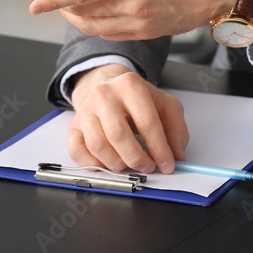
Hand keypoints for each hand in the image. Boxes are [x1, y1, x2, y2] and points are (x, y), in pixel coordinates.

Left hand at [29, 0, 242, 40]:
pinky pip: (111, 33)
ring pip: (93, 26)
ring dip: (73, 16)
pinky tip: (88, 13)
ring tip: (60, 2)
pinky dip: (93, 24)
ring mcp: (139, 23)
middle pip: (82, 14)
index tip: (35, 2)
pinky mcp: (147, 31)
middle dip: (57, 5)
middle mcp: (133, 7)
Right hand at [68, 64, 187, 173]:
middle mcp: (104, 95)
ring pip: (97, 145)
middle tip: (148, 167)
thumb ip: (176, 129)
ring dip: (116, 163)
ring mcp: (86, 110)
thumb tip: (177, 155)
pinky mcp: (74, 126)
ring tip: (129, 165)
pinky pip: (76, 150)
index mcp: (130, 85)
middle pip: (118, 134)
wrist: (106, 86)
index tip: (167, 164)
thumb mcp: (164, 104)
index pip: (146, 121)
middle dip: (137, 158)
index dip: (159, 148)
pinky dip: (92, 163)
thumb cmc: (136, 99)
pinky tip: (107, 163)